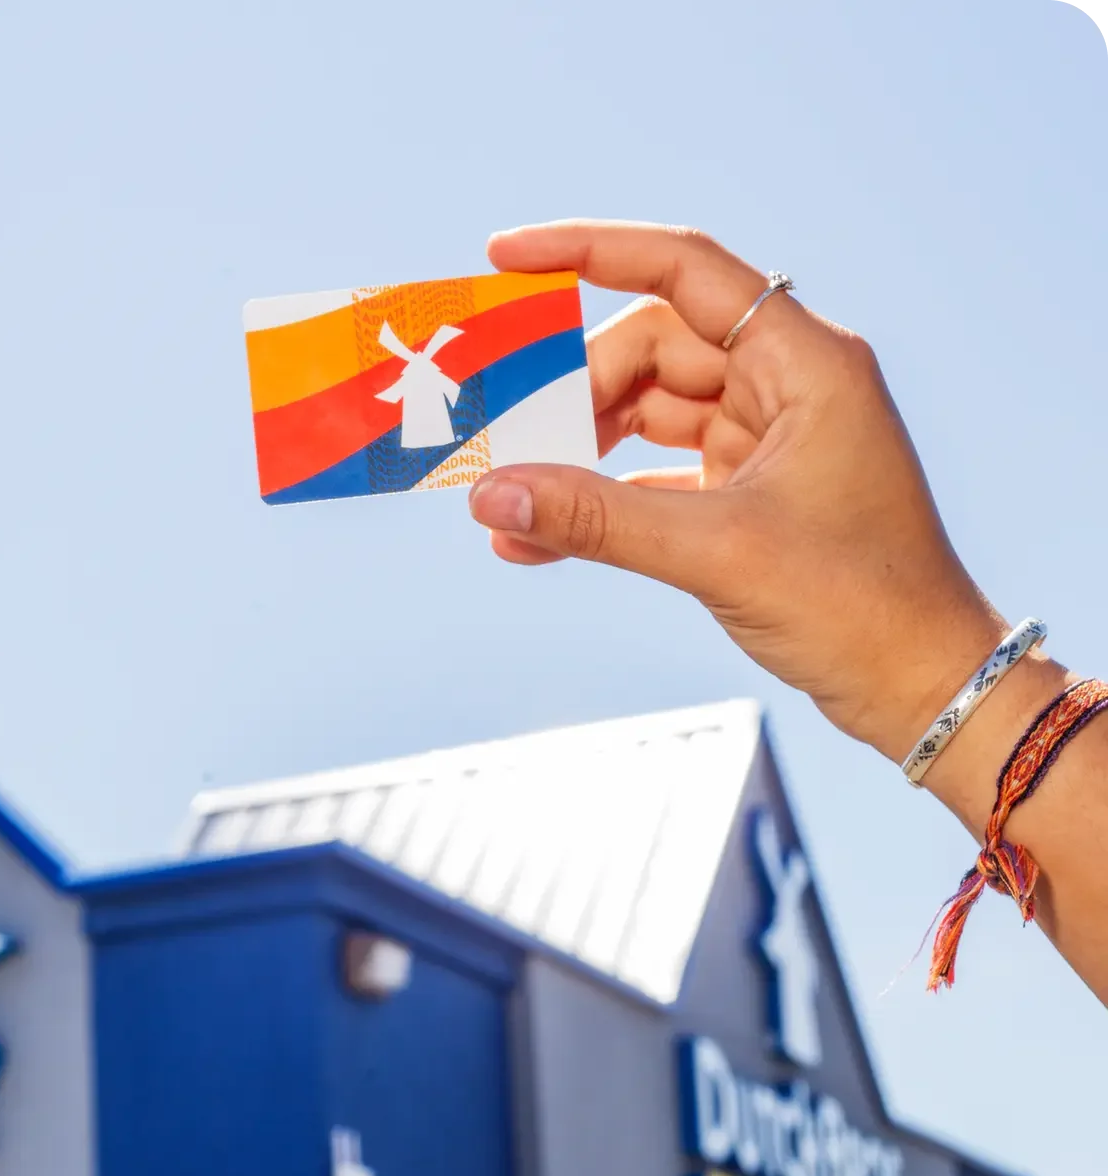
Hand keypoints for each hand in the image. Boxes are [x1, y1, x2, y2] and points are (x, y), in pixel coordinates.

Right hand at [469, 220, 1004, 761]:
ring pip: (651, 412)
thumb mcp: (718, 552)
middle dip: (578, 392)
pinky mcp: (751, 493)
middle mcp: (788, 385)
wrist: (921, 685)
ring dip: (584, 450)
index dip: (589, 251)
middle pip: (654, 349)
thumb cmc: (860, 606)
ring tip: (518, 495)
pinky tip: (543, 538)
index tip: (510, 256)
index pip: (684, 269)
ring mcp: (768, 439)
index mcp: (805, 363)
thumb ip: (598, 521)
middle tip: (514, 438)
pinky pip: (658, 474)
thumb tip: (493, 499)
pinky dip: (606, 499)